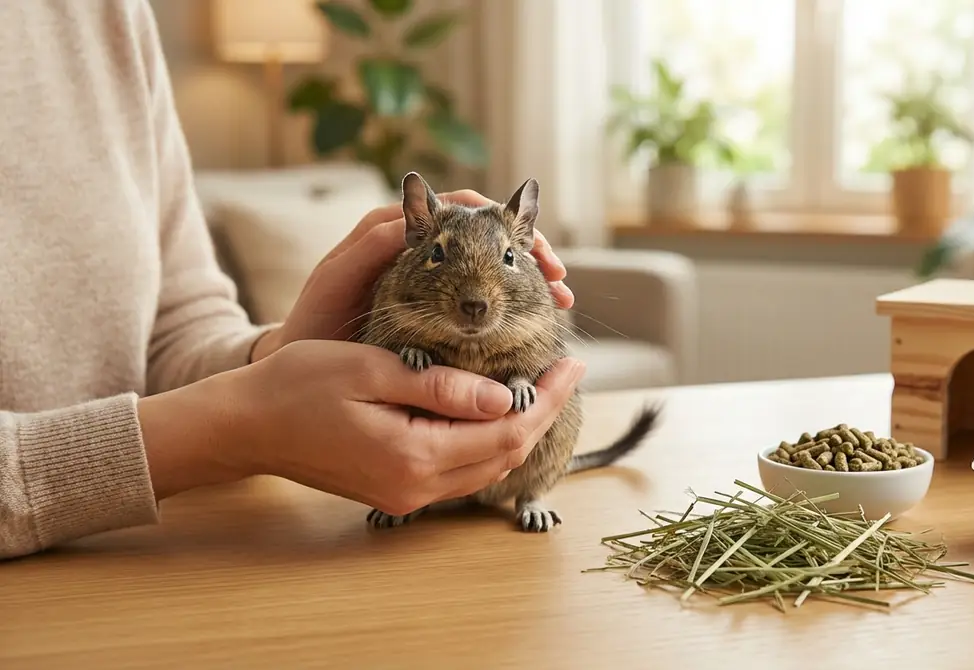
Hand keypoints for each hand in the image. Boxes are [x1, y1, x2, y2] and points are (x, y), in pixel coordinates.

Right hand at [140, 339, 585, 511]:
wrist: (247, 425)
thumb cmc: (299, 385)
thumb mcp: (371, 369)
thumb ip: (441, 387)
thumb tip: (505, 397)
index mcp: (413, 454)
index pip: (507, 432)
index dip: (548, 399)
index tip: (573, 363)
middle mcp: (416, 485)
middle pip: (506, 455)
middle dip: (543, 412)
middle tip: (565, 370)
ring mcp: (406, 493)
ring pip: (486, 466)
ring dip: (519, 429)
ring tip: (540, 385)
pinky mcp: (396, 490)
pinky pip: (460, 470)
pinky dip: (487, 441)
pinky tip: (495, 409)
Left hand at [252, 190, 573, 359]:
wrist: (302, 366)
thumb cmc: (314, 324)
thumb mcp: (339, 281)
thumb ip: (373, 249)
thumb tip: (415, 217)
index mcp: (399, 230)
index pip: (466, 208)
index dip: (505, 223)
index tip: (533, 251)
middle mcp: (421, 248)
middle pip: (492, 235)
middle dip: (532, 253)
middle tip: (560, 280)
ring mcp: (434, 279)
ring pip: (496, 268)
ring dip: (531, 281)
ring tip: (559, 302)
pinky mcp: (439, 310)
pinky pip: (487, 301)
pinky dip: (514, 308)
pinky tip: (535, 326)